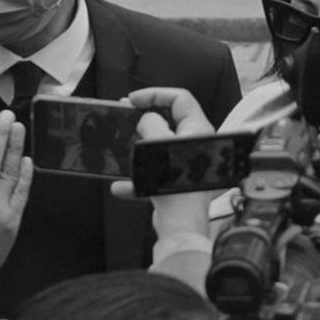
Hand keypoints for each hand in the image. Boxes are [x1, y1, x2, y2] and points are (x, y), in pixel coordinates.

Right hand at [110, 87, 219, 240]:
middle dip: (146, 118)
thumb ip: (151, 123)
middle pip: (170, 122)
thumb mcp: (158, 142)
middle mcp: (197, 146)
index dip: (155, 94)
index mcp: (198, 130)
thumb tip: (147, 121)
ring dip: (140, 148)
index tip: (133, 100)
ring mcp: (188, 166)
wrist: (181, 224)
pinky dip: (138, 180)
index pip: (180, 99)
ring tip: (123, 144)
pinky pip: (155, 176)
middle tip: (126, 115)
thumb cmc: (176, 183)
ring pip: (160, 148)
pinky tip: (121, 187)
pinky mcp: (178, 185)